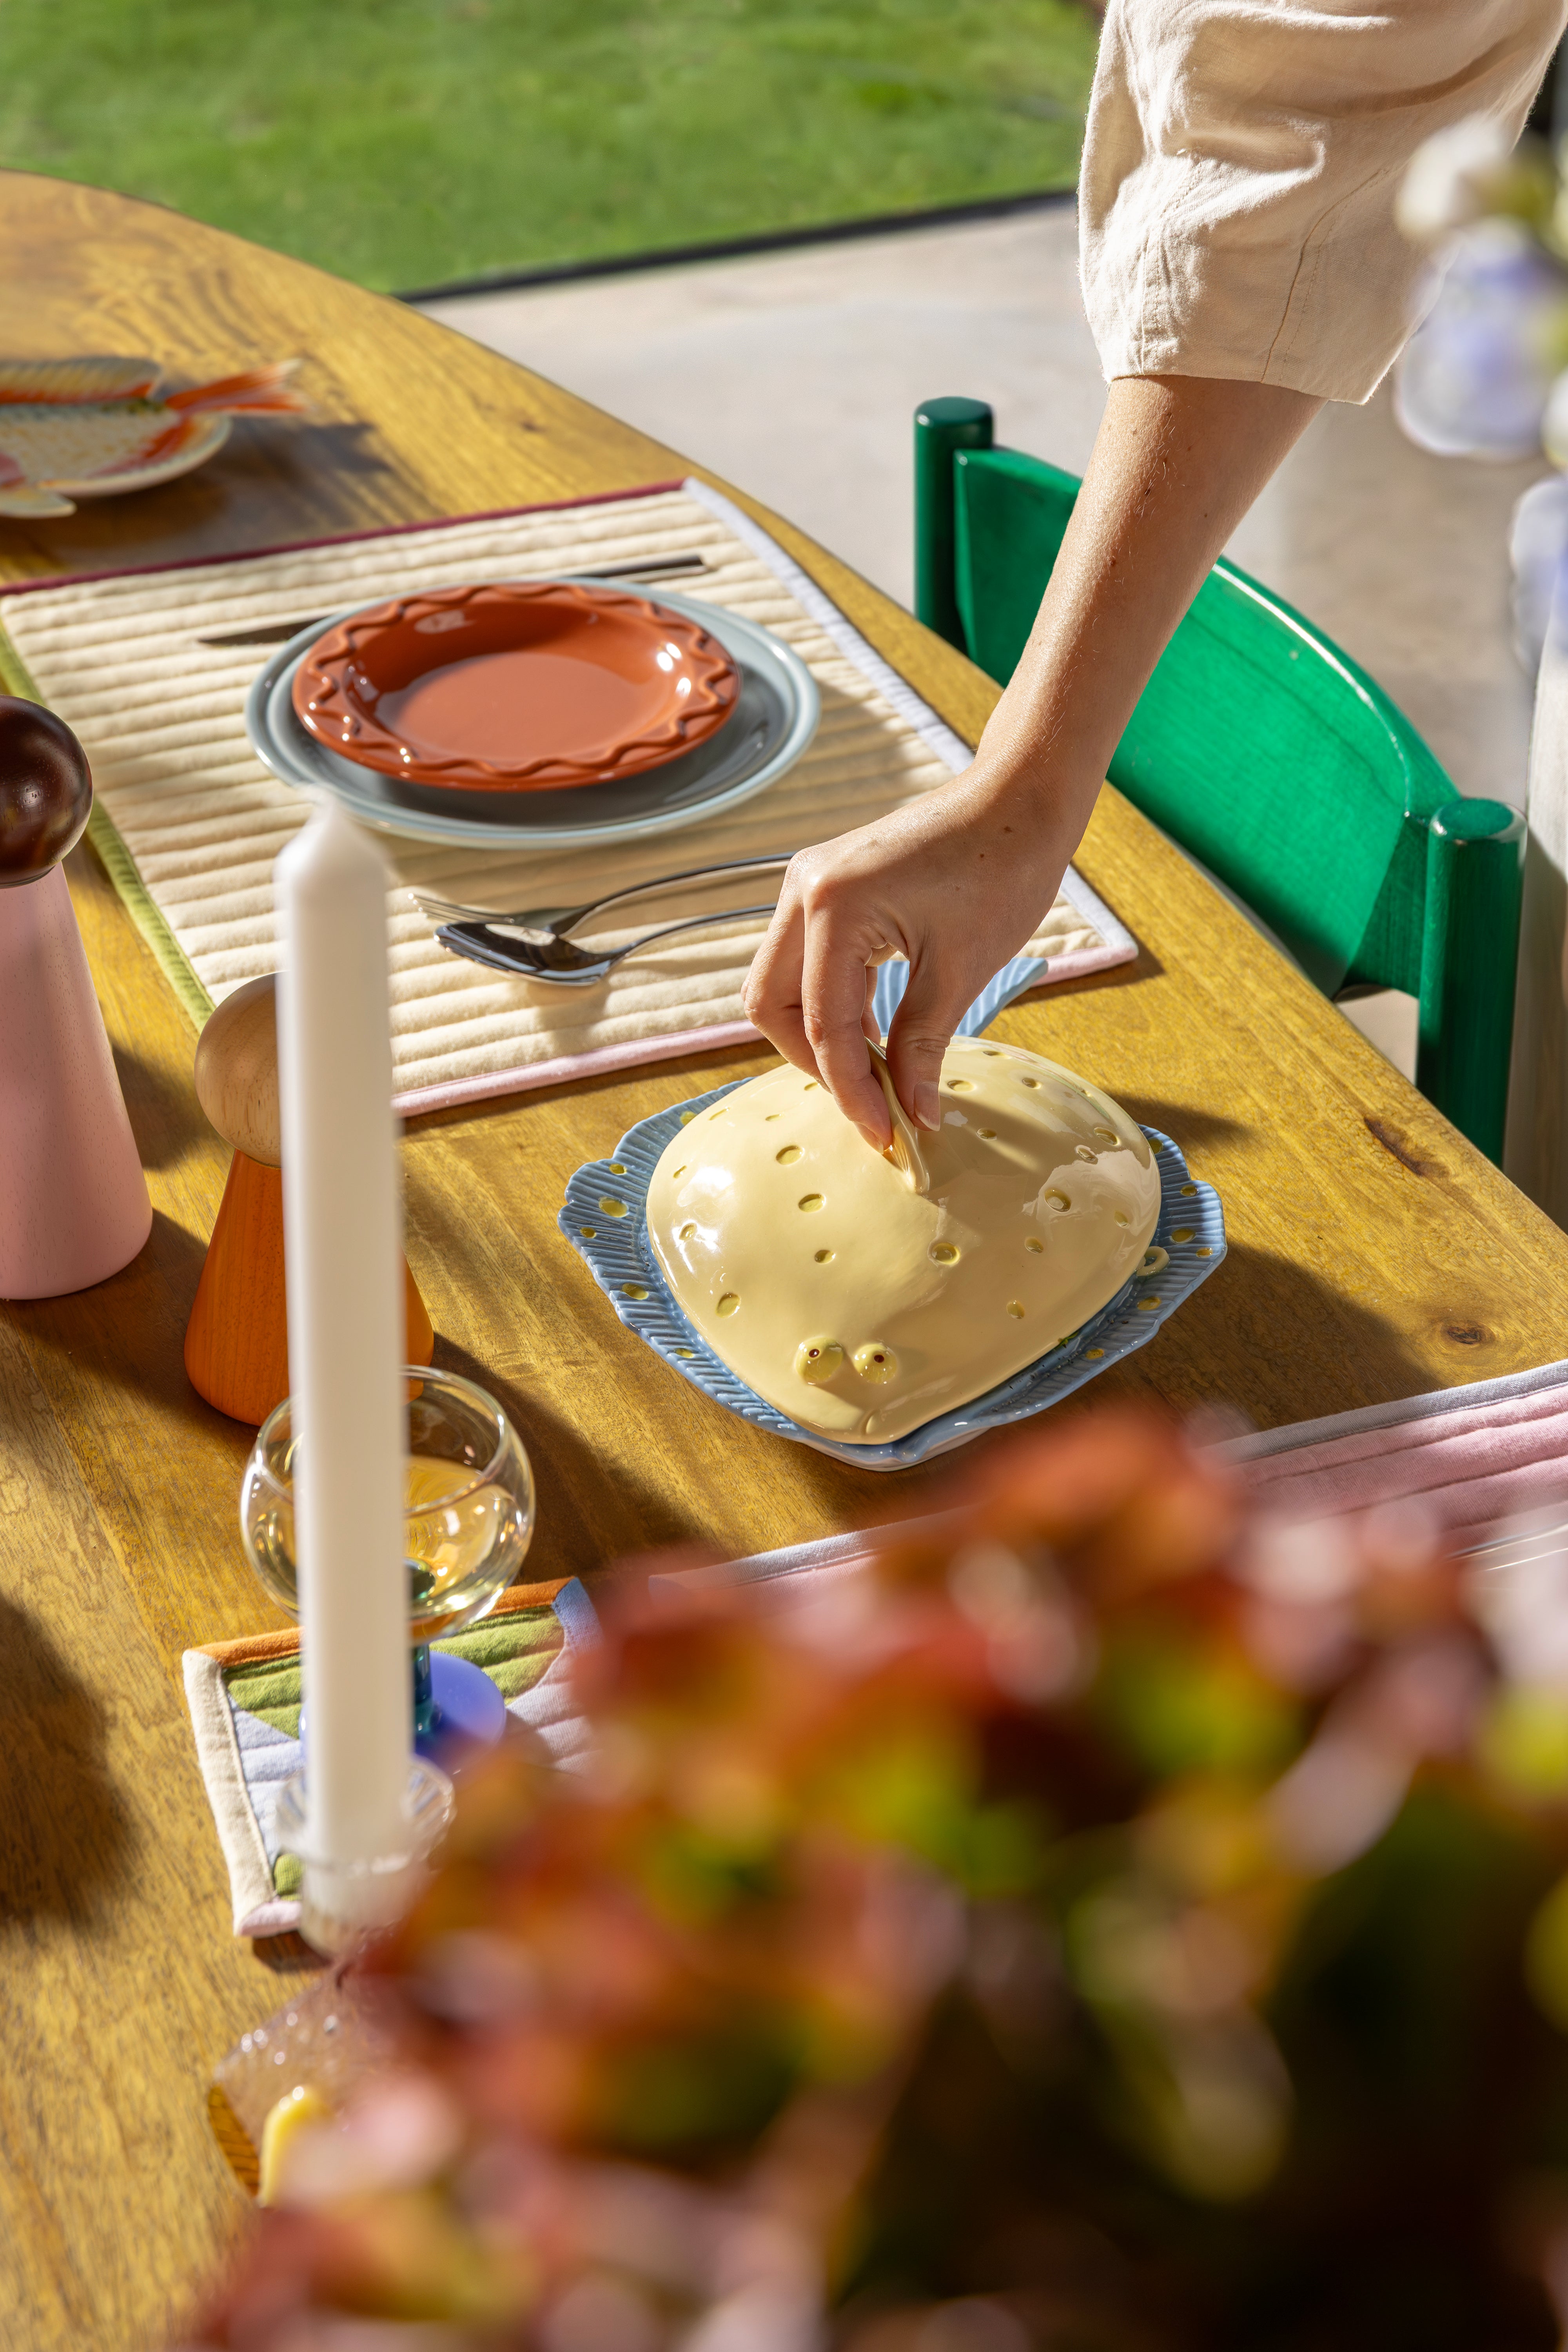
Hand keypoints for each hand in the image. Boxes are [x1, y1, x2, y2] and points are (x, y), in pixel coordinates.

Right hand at [741, 767, 1071, 1150]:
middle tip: (871, 1105)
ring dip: (821, 1036)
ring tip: (878, 1076)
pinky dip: (833, 1003)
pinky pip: (806, 960)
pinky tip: (877, 1034)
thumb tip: (914, 1114)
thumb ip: (923, 1044)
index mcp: (833, 906)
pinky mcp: (827, 885)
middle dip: (815, 1063)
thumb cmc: (1003, 867)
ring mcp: (810, 883)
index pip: (823, 1024)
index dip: (850, 1089)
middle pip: (771, 1005)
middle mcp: (803, 889)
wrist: (1020, 796)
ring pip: (781, 984)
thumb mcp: (963, 968)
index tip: (886, 1134)